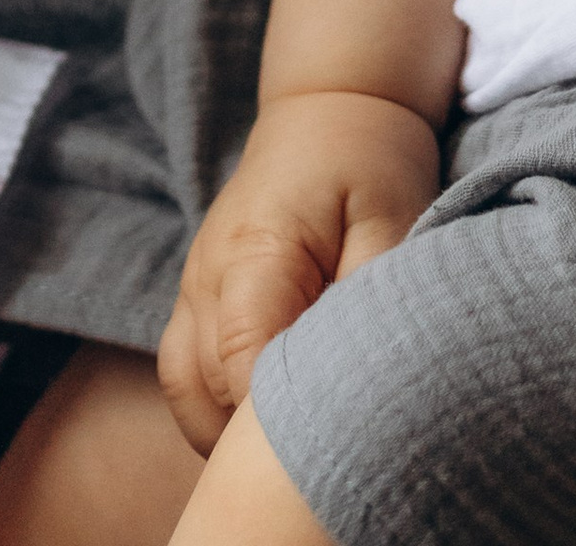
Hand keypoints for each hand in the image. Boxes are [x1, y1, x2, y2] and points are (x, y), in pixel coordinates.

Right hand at [158, 91, 437, 451]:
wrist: (329, 106)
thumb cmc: (368, 161)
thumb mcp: (392, 219)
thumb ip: (369, 300)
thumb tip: (359, 380)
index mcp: (256, 251)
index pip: (241, 362)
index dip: (272, 422)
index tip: (320, 453)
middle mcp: (208, 273)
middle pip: (207, 387)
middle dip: (251, 438)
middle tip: (315, 469)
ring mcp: (194, 284)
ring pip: (183, 389)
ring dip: (223, 432)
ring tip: (283, 455)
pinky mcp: (197, 294)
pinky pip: (184, 372)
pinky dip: (212, 410)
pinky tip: (258, 427)